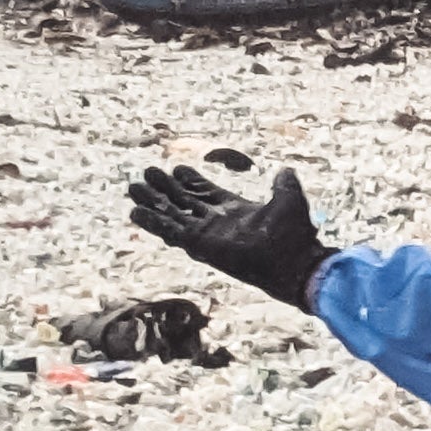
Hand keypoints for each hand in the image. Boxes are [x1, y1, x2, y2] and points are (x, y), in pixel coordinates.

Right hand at [128, 162, 331, 310]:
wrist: (295, 262)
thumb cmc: (296, 236)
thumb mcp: (290, 199)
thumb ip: (284, 185)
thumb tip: (285, 171)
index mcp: (235, 211)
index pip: (206, 193)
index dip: (191, 181)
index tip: (175, 168)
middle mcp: (217, 222)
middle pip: (184, 202)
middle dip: (165, 188)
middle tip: (147, 172)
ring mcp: (207, 234)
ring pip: (172, 215)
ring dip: (153, 202)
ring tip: (133, 188)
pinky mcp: (200, 244)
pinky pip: (171, 232)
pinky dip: (153, 222)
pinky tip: (135, 212)